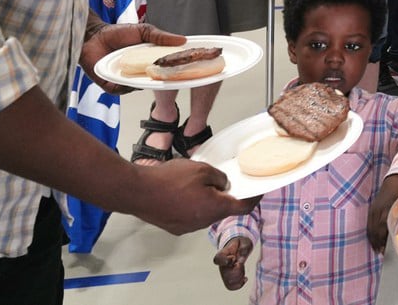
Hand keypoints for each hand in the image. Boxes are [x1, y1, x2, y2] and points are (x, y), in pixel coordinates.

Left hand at [80, 23, 186, 94]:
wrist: (92, 35)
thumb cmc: (117, 33)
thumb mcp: (144, 31)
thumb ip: (162, 37)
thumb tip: (183, 40)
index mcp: (148, 61)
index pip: (164, 69)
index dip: (173, 70)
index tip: (184, 68)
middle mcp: (138, 73)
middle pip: (153, 80)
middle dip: (162, 79)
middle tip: (169, 76)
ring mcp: (125, 80)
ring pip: (138, 87)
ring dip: (144, 83)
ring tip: (150, 76)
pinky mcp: (110, 85)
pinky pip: (121, 90)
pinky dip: (126, 87)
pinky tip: (130, 81)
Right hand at [129, 159, 258, 234]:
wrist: (138, 192)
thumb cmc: (171, 179)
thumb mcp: (202, 170)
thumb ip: (219, 178)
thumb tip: (223, 185)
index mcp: (215, 209)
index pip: (243, 207)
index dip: (254, 198)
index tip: (259, 191)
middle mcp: (203, 222)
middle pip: (222, 210)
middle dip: (225, 196)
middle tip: (220, 179)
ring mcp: (187, 227)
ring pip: (205, 212)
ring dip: (207, 200)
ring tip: (195, 182)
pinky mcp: (174, 227)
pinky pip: (190, 215)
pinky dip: (193, 204)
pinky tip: (182, 192)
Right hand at [214, 235, 253, 289]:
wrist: (239, 248)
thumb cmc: (241, 244)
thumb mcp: (244, 242)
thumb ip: (244, 249)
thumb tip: (241, 260)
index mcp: (222, 254)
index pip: (218, 259)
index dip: (227, 260)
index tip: (234, 257)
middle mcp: (221, 265)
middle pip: (226, 275)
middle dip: (238, 270)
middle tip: (240, 263)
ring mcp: (224, 273)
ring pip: (229, 282)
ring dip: (239, 277)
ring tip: (242, 269)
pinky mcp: (228, 279)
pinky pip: (231, 287)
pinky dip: (240, 284)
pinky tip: (245, 278)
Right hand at [368, 174, 397, 252]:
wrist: (394, 180)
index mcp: (389, 207)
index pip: (383, 225)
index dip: (384, 238)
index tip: (387, 248)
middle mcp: (379, 208)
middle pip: (376, 228)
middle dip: (378, 242)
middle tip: (382, 253)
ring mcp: (374, 209)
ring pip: (371, 227)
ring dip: (373, 240)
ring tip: (377, 250)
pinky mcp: (371, 210)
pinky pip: (368, 224)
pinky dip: (370, 234)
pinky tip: (373, 241)